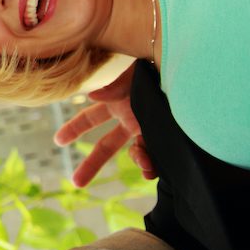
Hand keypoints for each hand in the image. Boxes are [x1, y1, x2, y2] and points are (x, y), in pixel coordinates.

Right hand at [54, 62, 156, 185]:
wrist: (190, 70)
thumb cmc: (159, 66)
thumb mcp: (133, 75)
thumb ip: (113, 87)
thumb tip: (91, 96)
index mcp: (117, 102)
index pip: (90, 118)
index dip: (74, 129)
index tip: (59, 141)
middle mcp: (130, 119)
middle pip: (106, 146)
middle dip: (91, 165)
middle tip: (76, 183)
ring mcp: (148, 128)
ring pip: (136, 154)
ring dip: (139, 162)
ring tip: (146, 167)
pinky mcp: (166, 134)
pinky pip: (156, 155)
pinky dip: (153, 165)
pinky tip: (153, 169)